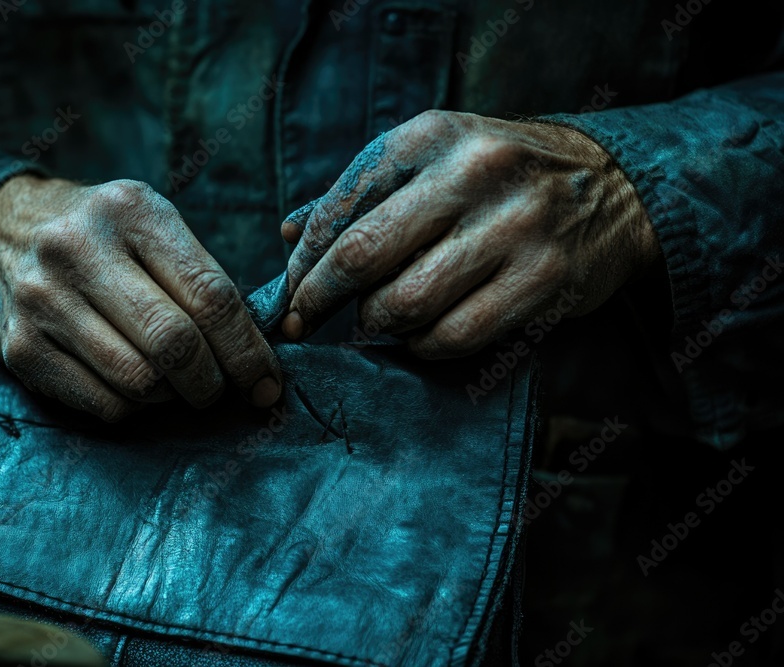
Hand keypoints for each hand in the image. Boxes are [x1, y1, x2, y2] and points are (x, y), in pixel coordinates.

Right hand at [0, 175, 281, 421]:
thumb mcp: (151, 224)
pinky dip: (134, 408)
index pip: (210, 295)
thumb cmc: (100, 234)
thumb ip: (202, 277)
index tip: (268, 382)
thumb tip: (260, 354)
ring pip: (139, 382)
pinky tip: (136, 387)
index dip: (248, 350)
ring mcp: (42, 300)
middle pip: (174, 344)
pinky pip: (102, 404)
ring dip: (173, 397)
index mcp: (130, 211)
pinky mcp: (20, 348)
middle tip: (223, 389)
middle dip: (213, 382)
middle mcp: (79, 250)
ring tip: (177, 384)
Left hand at [280, 110, 660, 356]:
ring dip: (376, 325)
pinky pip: (454, 335)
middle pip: (362, 256)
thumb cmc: (500, 177)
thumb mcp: (434, 159)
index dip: (302, 261)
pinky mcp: (545, 279)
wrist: (615, 186)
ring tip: (377, 321)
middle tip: (303, 322)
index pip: (340, 208)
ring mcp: (514, 226)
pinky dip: (424, 346)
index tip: (288, 293)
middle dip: (319, 300)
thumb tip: (288, 235)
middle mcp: (472, 173)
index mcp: (431, 136)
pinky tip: (422, 336)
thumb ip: (363, 194)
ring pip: (405, 303)